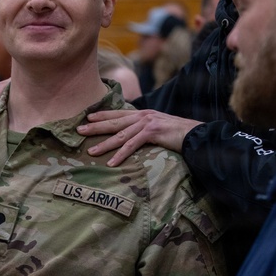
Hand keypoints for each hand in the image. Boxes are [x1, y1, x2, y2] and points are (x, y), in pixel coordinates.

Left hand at [77, 109, 200, 166]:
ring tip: (91, 151)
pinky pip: (132, 145)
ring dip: (105, 144)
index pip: (119, 113)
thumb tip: (134, 135)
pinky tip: (111, 162)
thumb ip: (145, 129)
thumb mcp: (159, 128)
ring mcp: (147, 123)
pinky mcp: (152, 133)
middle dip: (96, 127)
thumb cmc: (178, 134)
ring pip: (121, 135)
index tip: (87, 119)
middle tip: (79, 131)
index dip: (102, 115)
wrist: (196, 134)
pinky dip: (120, 154)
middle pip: (115, 122)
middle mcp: (143, 116)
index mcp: (143, 113)